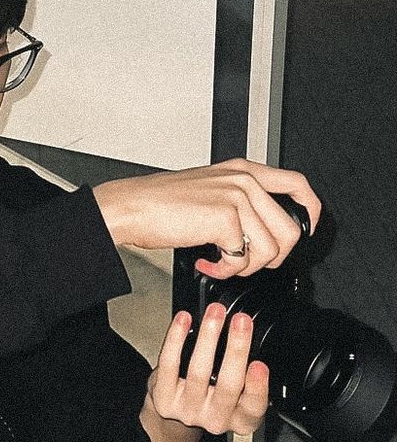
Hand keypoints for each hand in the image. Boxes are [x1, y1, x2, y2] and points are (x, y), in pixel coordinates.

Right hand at [93, 158, 320, 279]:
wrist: (131, 206)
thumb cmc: (161, 203)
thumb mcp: (210, 189)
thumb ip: (239, 200)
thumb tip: (259, 230)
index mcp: (244, 170)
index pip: (297, 184)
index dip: (310, 212)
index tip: (307, 230)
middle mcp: (244, 180)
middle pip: (290, 229)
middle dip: (271, 258)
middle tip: (246, 261)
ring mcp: (237, 197)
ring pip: (269, 250)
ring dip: (245, 267)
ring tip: (221, 262)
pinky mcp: (225, 218)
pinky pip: (242, 260)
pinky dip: (224, 270)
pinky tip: (207, 262)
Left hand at [140, 304, 268, 441]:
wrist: (178, 412)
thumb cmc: (214, 395)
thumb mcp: (240, 392)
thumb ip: (248, 371)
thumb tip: (251, 333)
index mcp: (242, 419)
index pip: (254, 405)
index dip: (258, 386)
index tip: (259, 364)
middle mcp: (216, 419)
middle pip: (228, 385)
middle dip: (236, 349)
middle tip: (241, 321)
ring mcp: (189, 411)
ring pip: (199, 372)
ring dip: (208, 336)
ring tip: (215, 312)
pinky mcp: (165, 400)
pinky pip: (170, 364)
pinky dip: (176, 338)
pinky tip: (184, 319)